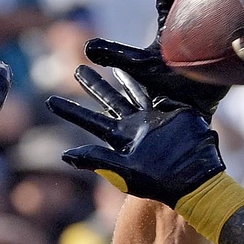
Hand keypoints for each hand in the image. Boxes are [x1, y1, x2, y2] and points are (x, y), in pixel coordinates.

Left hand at [46, 66, 223, 207]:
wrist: (194, 177)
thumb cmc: (157, 181)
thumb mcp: (123, 171)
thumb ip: (96, 160)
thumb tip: (65, 156)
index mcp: (120, 140)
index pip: (90, 121)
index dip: (71, 111)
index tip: (50, 101)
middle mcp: (133, 128)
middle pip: (109, 101)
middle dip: (94, 85)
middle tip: (77, 68)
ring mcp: (152, 118)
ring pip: (131, 91)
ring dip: (119, 76)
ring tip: (107, 62)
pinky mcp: (170, 110)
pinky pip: (155, 89)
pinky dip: (145, 77)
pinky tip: (135, 63)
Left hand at [84, 0, 228, 118]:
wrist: (188, 112)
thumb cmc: (163, 90)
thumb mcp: (140, 69)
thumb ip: (118, 56)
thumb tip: (86, 49)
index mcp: (172, 24)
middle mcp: (196, 24)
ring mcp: (217, 35)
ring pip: (226, 2)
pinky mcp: (233, 51)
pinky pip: (242, 30)